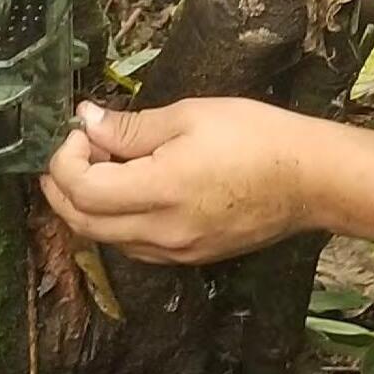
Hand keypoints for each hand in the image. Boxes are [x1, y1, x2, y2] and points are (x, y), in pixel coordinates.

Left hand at [42, 97, 316, 264]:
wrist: (311, 180)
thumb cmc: (258, 137)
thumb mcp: (191, 115)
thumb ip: (131, 126)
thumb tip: (86, 121)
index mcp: (161, 191)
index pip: (81, 190)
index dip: (65, 159)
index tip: (80, 131)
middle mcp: (162, 233)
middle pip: (82, 222)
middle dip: (62, 185)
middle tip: (73, 149)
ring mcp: (176, 252)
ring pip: (105, 238)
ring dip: (88, 204)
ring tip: (105, 164)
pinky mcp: (189, 258)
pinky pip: (134, 246)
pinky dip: (116, 219)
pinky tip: (131, 189)